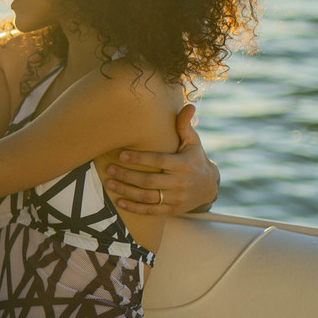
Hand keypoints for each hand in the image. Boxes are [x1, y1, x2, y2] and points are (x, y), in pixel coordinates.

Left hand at [102, 104, 219, 216]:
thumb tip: (188, 106)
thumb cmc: (195, 159)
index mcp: (182, 164)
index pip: (158, 161)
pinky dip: (134, 208)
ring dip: (126, 191)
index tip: (121, 154)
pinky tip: (119, 202)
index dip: (139, 158)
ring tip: (109, 183)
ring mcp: (175, 198)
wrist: (209, 186)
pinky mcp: (172, 209)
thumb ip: (184, 126)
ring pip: (147, 197)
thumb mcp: (192, 142)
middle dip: (126, 176)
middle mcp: (179, 183)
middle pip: (148, 181)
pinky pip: (151, 211)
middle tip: (109, 169)